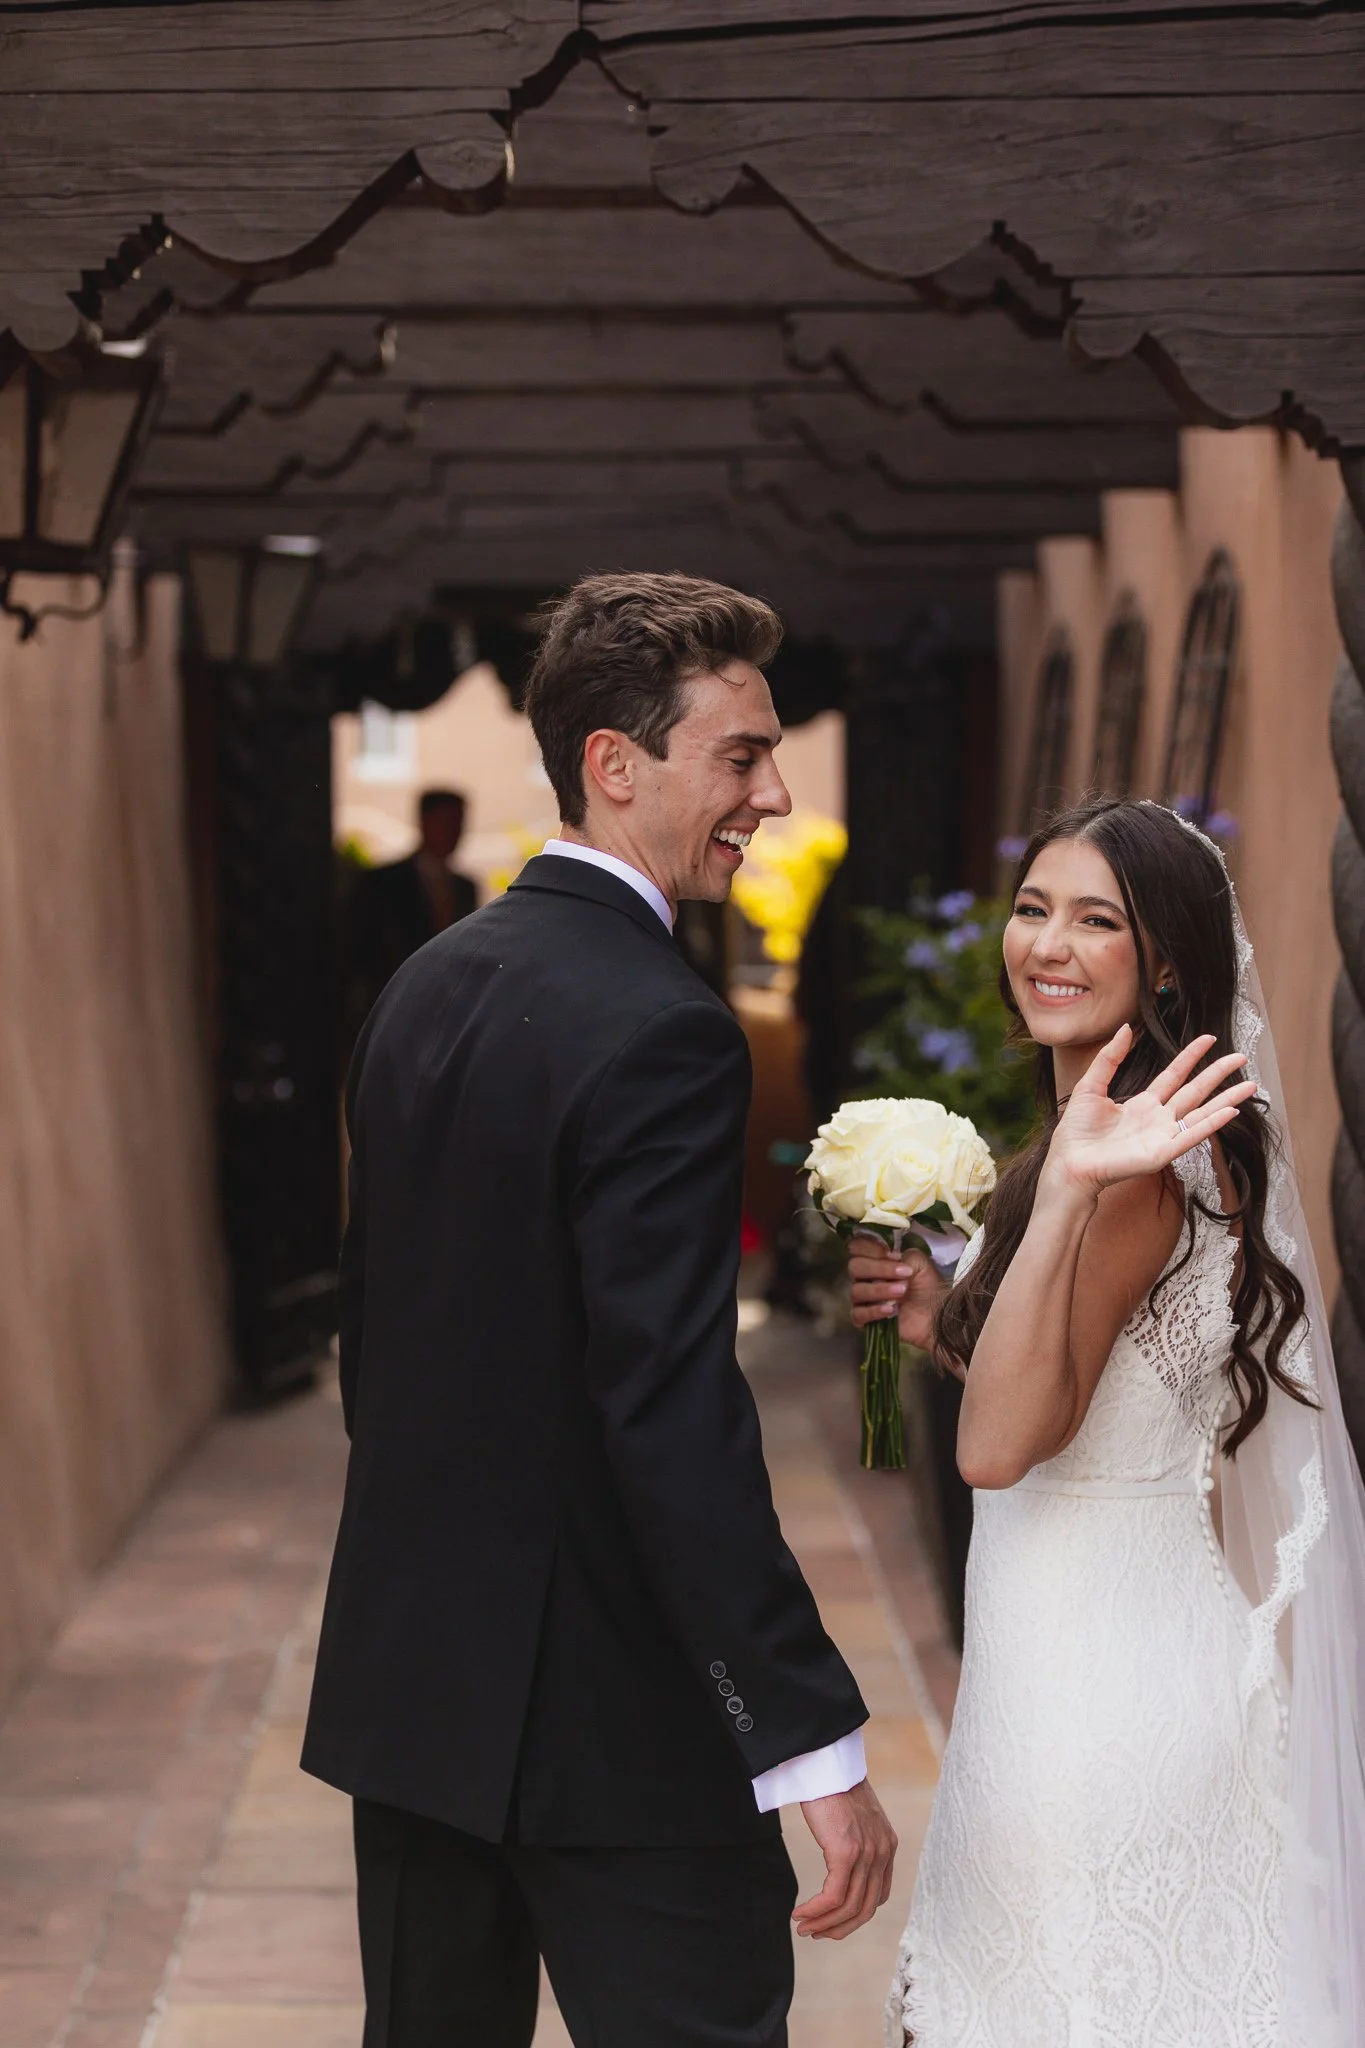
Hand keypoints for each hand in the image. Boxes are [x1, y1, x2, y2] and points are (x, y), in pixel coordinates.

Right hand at [793, 1776, 897, 1939]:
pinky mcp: (846, 1852)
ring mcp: (867, 1853)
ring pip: (849, 1907)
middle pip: (865, 1909)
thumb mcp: (853, 1816)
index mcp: (887, 1844)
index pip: (877, 1895)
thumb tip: (841, 1858)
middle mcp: (883, 1852)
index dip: (854, 1915)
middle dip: (839, 1927)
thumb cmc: (832, 1782)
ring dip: (824, 1923)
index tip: (832, 1921)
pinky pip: (833, 1896)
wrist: (824, 1759)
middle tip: (816, 1933)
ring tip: (803, 1927)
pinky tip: (800, 1914)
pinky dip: (816, 1911)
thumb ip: (855, 1839)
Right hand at [849, 1238, 946, 1351]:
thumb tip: (890, 1258)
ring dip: (880, 1289)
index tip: (891, 1253)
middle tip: (904, 1273)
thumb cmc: (928, 1286)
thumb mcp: (921, 1263)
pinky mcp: (865, 1320)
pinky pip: (857, 1314)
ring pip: (856, 1291)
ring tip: (903, 1291)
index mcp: (875, 1260)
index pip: (857, 1247)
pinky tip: (891, 1309)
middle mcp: (865, 1278)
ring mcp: (863, 1299)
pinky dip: (874, 1310)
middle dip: (879, 1268)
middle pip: (854, 1267)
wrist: (937, 1315)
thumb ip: (904, 1255)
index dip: (869, 1247)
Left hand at [1044, 1027, 1254, 1201]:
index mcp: (1143, 1105)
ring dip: (1227, 1100)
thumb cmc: (1077, 1132)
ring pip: (1202, 1114)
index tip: (1209, 1039)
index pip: (1174, 1075)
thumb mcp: (1091, 1086)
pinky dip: (1211, 1124)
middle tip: (1241, 1057)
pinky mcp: (1162, 1154)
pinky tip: (1230, 1111)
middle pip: (1195, 1092)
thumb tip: (1126, 1027)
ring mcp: (1163, 1137)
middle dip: (1218, 1074)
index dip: (1191, 1057)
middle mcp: (1158, 1119)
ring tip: (1251, 1085)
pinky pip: (1191, 1136)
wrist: (1069, 1163)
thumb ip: (1110, 1058)